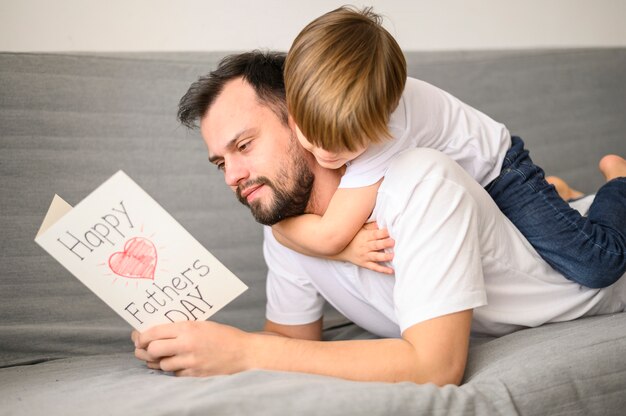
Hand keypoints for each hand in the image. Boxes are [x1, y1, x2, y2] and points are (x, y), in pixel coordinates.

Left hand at [132, 321, 252, 376]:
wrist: (244, 352)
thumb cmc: (224, 335)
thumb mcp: (202, 324)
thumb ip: (182, 328)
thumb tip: (158, 333)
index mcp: (188, 328)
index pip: (154, 332)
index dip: (142, 336)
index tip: (138, 337)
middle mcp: (187, 345)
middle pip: (153, 350)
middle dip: (144, 350)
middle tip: (142, 349)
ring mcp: (191, 362)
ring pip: (161, 365)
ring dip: (156, 362)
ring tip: (156, 357)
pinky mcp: (195, 374)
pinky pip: (174, 374)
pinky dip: (171, 370)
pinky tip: (172, 364)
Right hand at [335, 222, 394, 273]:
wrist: (341, 250)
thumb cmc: (353, 238)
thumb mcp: (360, 229)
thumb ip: (370, 226)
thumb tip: (380, 222)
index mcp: (365, 237)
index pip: (374, 234)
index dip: (382, 233)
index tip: (390, 231)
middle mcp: (365, 247)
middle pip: (376, 245)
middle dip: (384, 243)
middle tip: (393, 242)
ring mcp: (365, 256)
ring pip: (375, 257)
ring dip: (384, 257)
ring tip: (392, 255)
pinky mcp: (365, 264)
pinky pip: (374, 267)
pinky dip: (383, 270)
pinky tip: (391, 271)